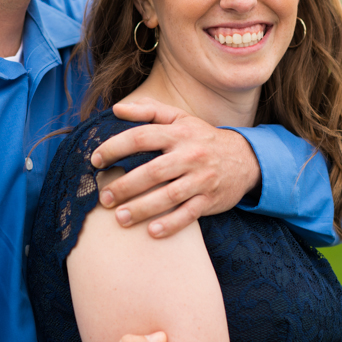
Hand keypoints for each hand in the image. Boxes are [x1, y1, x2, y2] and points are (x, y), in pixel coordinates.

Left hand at [91, 98, 260, 237]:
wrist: (245, 159)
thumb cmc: (202, 138)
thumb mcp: (180, 119)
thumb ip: (149, 111)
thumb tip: (117, 109)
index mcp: (179, 133)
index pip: (142, 137)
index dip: (115, 147)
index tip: (96, 160)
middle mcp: (191, 155)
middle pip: (153, 171)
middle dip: (125, 186)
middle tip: (104, 197)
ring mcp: (202, 179)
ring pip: (169, 196)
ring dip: (143, 209)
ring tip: (120, 218)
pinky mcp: (210, 200)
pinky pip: (189, 214)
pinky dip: (171, 224)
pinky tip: (152, 232)